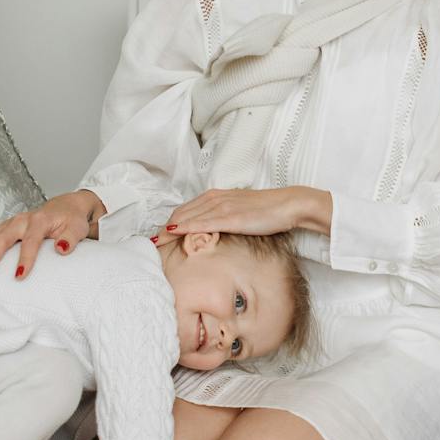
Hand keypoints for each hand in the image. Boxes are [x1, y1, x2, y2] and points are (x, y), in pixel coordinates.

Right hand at [0, 190, 103, 278]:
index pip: (31, 241)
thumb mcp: (77, 228)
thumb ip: (71, 238)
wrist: (66, 206)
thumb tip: (62, 249)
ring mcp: (10, 223)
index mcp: (39, 220)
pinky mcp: (4, 227)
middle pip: (3, 239)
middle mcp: (21, 220)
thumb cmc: (71, 220)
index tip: (19, 276)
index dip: (25, 259)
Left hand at [164, 186, 329, 237]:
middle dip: (163, 229)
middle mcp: (215, 199)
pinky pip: (201, 223)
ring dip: (168, 230)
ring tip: (155, 243)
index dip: (170, 224)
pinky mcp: (229, 217)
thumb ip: (224, 218)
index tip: (160, 236)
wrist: (288, 205)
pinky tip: (173, 234)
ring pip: (186, 217)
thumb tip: (215, 231)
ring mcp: (221, 207)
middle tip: (151, 243)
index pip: (185, 210)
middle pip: (180, 214)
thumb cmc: (268, 211)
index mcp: (216, 197)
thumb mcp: (241, 212)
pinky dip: (184, 228)